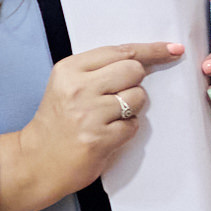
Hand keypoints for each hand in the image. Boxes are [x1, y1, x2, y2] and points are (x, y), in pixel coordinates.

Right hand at [14, 40, 183, 196]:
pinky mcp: (100, 138)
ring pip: (138, 98)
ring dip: (131, 108)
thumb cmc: (59, 121)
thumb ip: (100, 70)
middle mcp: (79, 88)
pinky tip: (107, 134)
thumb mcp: (69, 85)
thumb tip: (146, 60)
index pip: (120, 51)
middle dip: (134, 83)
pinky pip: (134, 125)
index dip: (151, 50)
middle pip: (134, 70)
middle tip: (116, 97)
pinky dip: (126, 129)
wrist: (36, 160)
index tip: (174, 49)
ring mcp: (89, 113)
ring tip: (108, 118)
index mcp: (70, 69)